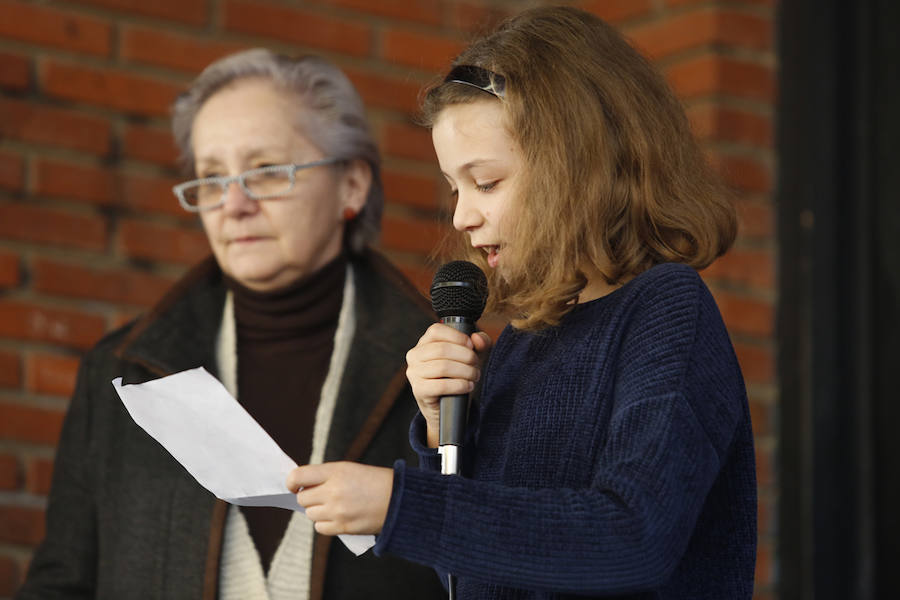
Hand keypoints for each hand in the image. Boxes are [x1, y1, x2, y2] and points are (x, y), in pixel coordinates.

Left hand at [287, 462, 392, 535]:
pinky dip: (325, 524)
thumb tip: (301, 486)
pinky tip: (339, 516)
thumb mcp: (349, 468)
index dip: (291, 482)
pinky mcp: (343, 527)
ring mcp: (337, 511)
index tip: (294, 486)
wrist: (399, 499)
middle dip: (309, 498)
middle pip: (302, 499)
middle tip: (322, 495)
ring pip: (310, 514)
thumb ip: (325, 475)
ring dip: (318, 511)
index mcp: (335, 471)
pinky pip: (320, 528)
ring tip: (335, 505)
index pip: (298, 476)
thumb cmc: (374, 481)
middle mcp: (333, 491)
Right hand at [405, 323, 491, 446]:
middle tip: (476, 365)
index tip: (471, 346)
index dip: (457, 337)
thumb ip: (480, 343)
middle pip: (442, 349)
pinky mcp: (419, 390)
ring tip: (474, 376)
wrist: (446, 405)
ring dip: (465, 371)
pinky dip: (459, 385)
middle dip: (465, 356)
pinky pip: (441, 385)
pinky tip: (468, 386)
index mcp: (424, 343)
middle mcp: (415, 356)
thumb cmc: (457, 376)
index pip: (436, 330)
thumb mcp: (471, 357)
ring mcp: (414, 373)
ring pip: (442, 367)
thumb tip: (477, 338)